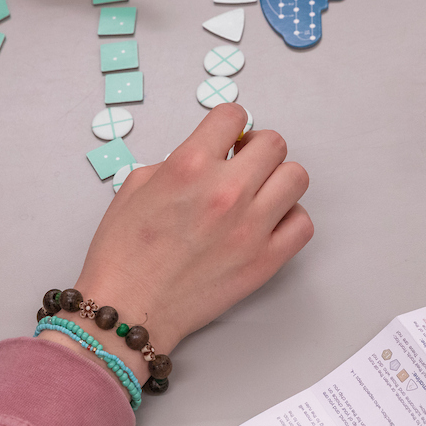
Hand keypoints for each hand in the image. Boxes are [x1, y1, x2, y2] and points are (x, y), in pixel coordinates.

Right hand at [70, 105, 312, 359]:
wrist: (127, 309)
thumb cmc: (123, 253)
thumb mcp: (135, 187)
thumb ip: (175, 162)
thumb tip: (206, 157)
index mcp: (190, 166)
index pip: (232, 116)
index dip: (228, 123)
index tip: (226, 137)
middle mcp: (226, 191)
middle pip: (273, 143)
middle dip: (255, 148)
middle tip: (241, 163)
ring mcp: (251, 227)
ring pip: (296, 177)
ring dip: (277, 178)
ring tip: (257, 193)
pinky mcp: (265, 261)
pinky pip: (302, 224)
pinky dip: (289, 218)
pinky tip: (267, 222)